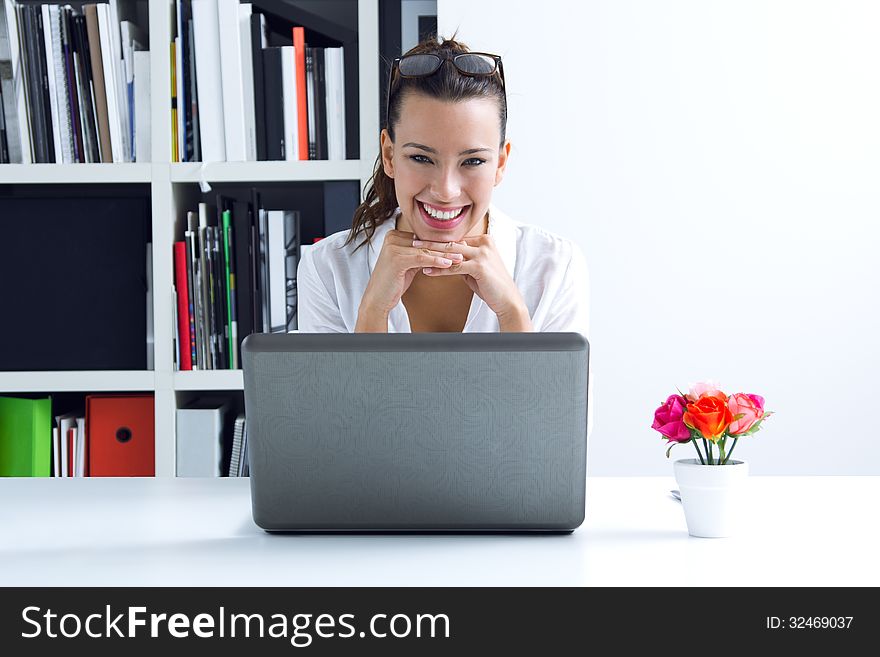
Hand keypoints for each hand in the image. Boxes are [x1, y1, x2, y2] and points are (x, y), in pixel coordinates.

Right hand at [356, 229, 462, 329]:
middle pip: (425, 243)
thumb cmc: (393, 283)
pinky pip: (421, 259)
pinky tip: (448, 264)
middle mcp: (392, 238)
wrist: (377, 298)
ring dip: (444, 255)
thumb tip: (440, 250)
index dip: (442, 242)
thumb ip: (420, 254)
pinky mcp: (396, 258)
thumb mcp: (408, 264)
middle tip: (464, 249)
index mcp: (394, 236)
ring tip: (460, 258)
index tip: (459, 245)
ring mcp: (393, 247)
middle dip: (446, 247)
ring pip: (425, 250)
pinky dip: (436, 261)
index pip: (423, 238)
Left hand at [413, 234, 531, 329]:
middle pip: (452, 242)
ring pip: (451, 252)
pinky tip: (427, 271)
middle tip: (414, 243)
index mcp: (484, 240)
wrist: (507, 299)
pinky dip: (439, 270)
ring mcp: (483, 254)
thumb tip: (447, 258)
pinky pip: (454, 267)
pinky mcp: (479, 266)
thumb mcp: (476, 268)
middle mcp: (484, 243)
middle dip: (431, 243)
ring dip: (431, 254)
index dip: (439, 241)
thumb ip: (464, 260)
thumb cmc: (491, 285)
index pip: (456, 240)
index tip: (423, 242)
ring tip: (415, 255)